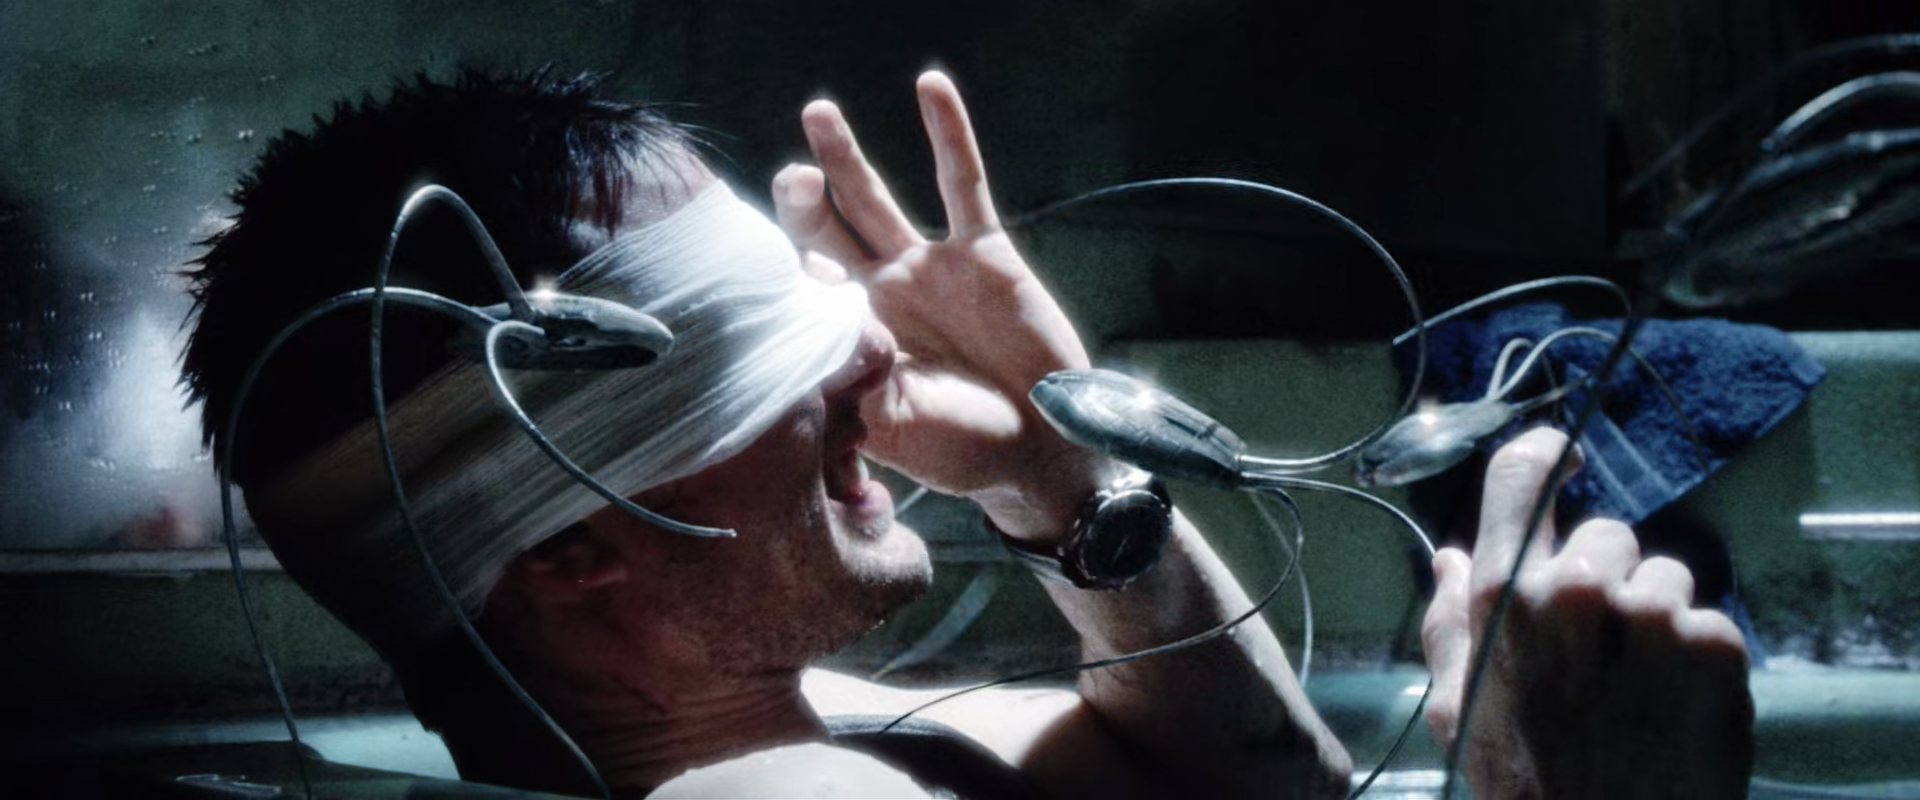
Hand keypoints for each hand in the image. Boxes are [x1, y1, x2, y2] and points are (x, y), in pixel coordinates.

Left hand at [772, 71, 1104, 537]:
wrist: (1038, 449)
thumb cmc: (961, 447)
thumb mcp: (896, 426)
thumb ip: (856, 385)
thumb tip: (821, 349)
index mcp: (846, 336)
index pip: (799, 285)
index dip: (788, 268)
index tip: (786, 267)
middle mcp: (877, 292)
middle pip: (823, 229)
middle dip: (802, 199)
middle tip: (794, 177)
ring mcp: (926, 267)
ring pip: (874, 198)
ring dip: (845, 155)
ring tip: (818, 114)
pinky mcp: (982, 251)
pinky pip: (963, 182)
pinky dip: (948, 133)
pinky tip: (931, 86)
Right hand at [1420, 426, 1753, 798]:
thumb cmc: (1518, 778)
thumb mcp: (1457, 704)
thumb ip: (1452, 622)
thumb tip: (1451, 559)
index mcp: (1505, 593)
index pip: (1522, 475)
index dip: (1544, 458)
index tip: (1563, 458)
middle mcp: (1579, 589)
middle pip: (1609, 534)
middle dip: (1606, 578)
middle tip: (1599, 646)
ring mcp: (1654, 615)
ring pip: (1666, 577)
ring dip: (1657, 619)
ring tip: (1641, 685)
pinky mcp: (1718, 647)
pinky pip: (1710, 623)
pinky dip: (1698, 659)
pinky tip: (1676, 704)